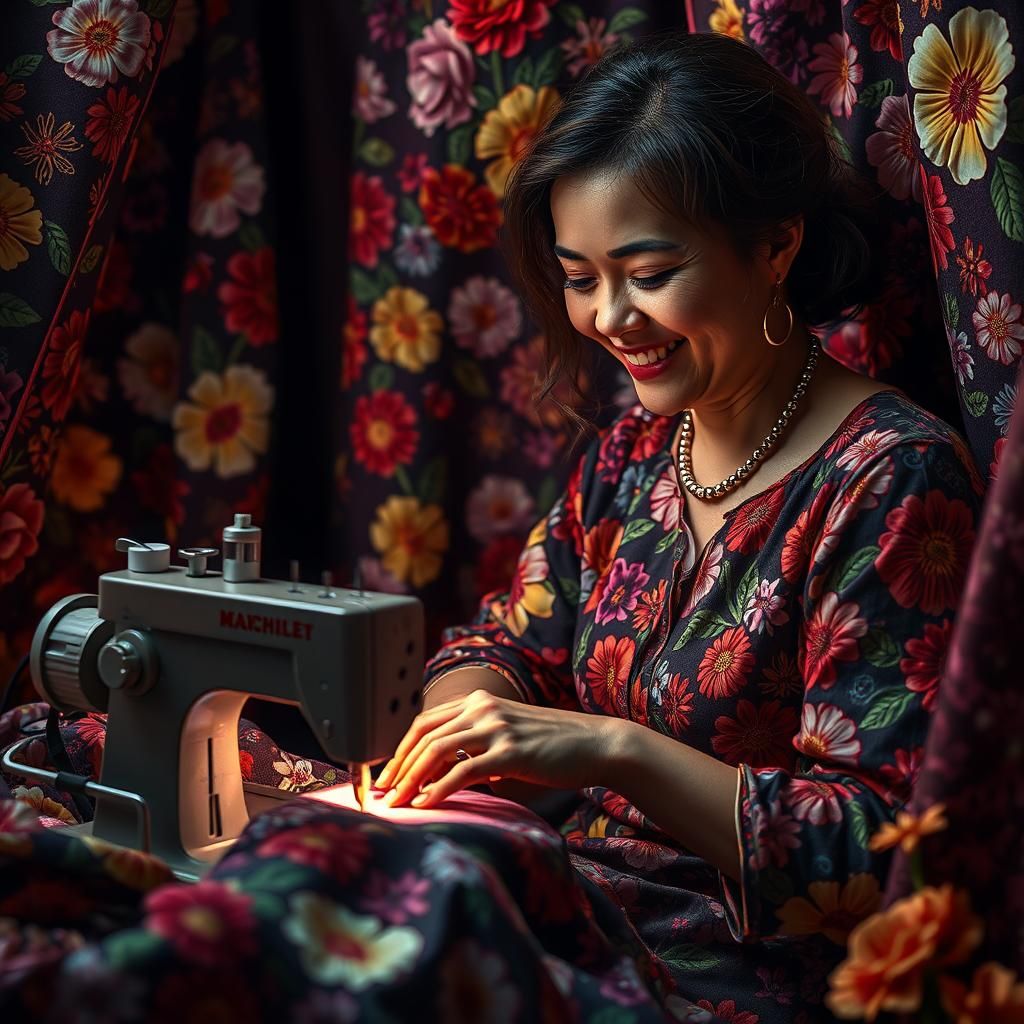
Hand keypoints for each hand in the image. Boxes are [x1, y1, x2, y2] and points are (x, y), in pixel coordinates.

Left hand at [374, 689, 618, 808]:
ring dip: (411, 778)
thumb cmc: (553, 746)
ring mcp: (497, 727)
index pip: (425, 721)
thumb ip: (477, 746)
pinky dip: (439, 788)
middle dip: (397, 766)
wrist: (596, 744)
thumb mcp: (508, 738)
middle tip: (382, 793)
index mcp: (480, 701)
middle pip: (423, 734)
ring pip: (437, 749)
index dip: (400, 748)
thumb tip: (444, 773)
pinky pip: (464, 770)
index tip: (386, 775)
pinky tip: (426, 804)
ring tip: (397, 803)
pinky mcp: (511, 751)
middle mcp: (484, 707)